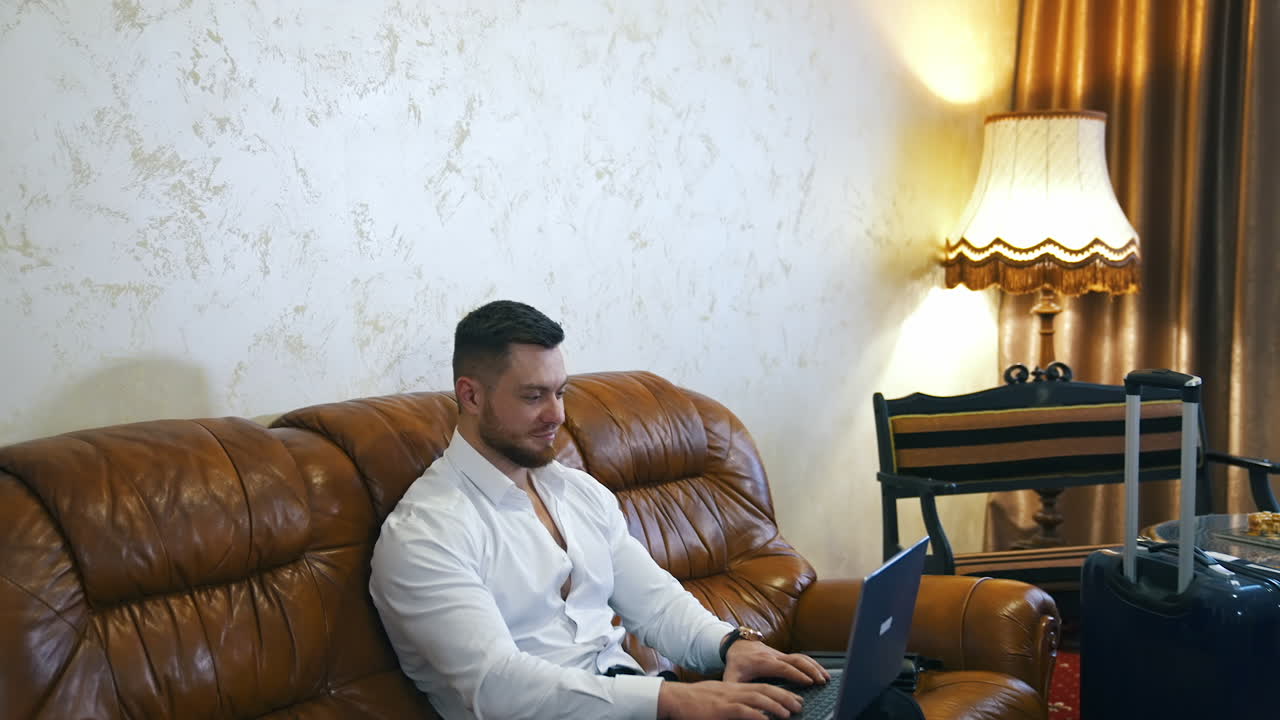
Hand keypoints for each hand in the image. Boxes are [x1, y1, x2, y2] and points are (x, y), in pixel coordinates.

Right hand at [656, 679, 803, 718]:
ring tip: (789, 713)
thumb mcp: (718, 700)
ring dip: (776, 705)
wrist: (674, 698)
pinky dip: (756, 715)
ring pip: (757, 698)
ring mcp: (727, 699)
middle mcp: (734, 691)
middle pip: (765, 690)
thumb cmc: (694, 702)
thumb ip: (735, 704)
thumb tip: (754, 714)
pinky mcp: (720, 709)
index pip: (762, 687)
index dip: (780, 692)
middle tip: (799, 705)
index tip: (794, 699)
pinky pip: (742, 710)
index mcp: (734, 688)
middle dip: (785, 697)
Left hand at [722, 638, 830, 686]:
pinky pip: (801, 657)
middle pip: (796, 660)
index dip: (797, 674)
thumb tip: (739, 703)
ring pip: (801, 657)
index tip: (809, 682)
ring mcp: (780, 654)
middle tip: (822, 681)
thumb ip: (734, 688)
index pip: (783, 667)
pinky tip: (820, 671)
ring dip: (814, 666)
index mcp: (763, 662)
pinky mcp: (784, 655)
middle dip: (811, 670)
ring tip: (826, 677)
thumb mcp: (731, 676)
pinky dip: (812, 663)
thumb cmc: (735, 663)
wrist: (736, 645)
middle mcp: (774, 656)